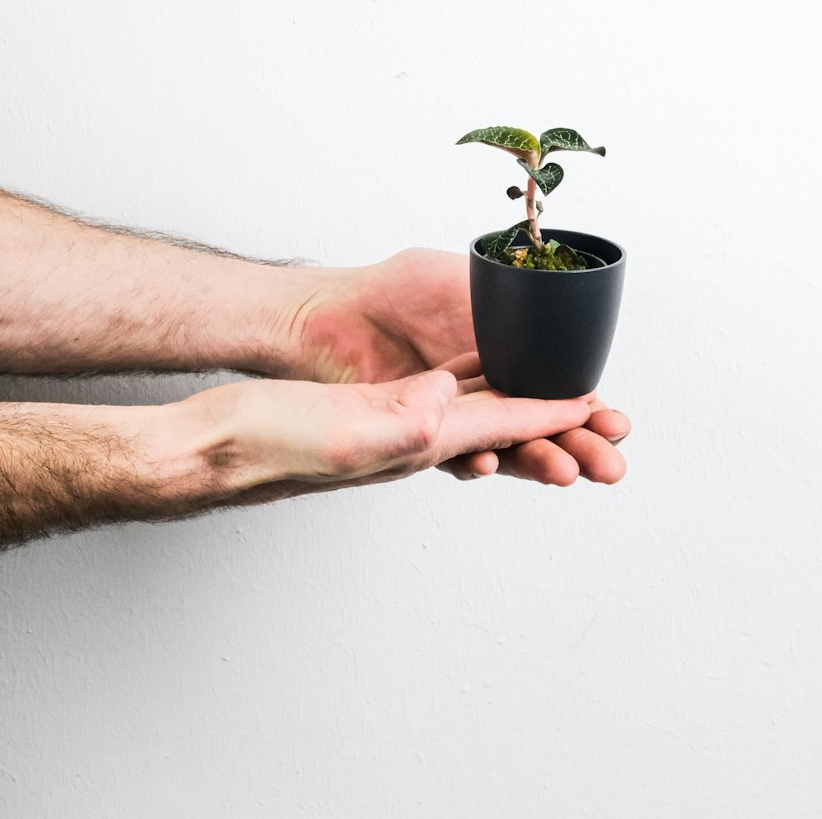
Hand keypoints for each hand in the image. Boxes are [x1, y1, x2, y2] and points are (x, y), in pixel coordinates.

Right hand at [159, 367, 593, 507]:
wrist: (213, 445)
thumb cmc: (265, 442)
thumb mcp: (338, 431)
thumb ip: (398, 420)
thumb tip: (444, 397)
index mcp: (413, 440)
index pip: (500, 425)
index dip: (552, 415)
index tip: (598, 409)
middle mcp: (411, 435)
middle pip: (501, 428)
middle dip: (557, 430)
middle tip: (608, 434)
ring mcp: (391, 423)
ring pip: (476, 413)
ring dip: (523, 409)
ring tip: (565, 409)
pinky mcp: (370, 406)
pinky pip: (438, 395)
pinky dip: (472, 384)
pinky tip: (479, 376)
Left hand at [283, 249, 630, 485]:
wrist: (324, 314)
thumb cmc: (386, 291)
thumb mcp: (456, 278)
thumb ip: (499, 298)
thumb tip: (548, 315)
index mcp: (500, 357)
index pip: (551, 392)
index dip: (584, 411)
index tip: (614, 423)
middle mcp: (479, 393)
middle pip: (537, 428)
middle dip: (577, 448)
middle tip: (608, 465)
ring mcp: (448, 416)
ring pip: (502, 448)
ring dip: (536, 461)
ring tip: (565, 471)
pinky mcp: (414, 434)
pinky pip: (448, 454)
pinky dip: (471, 459)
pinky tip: (487, 463)